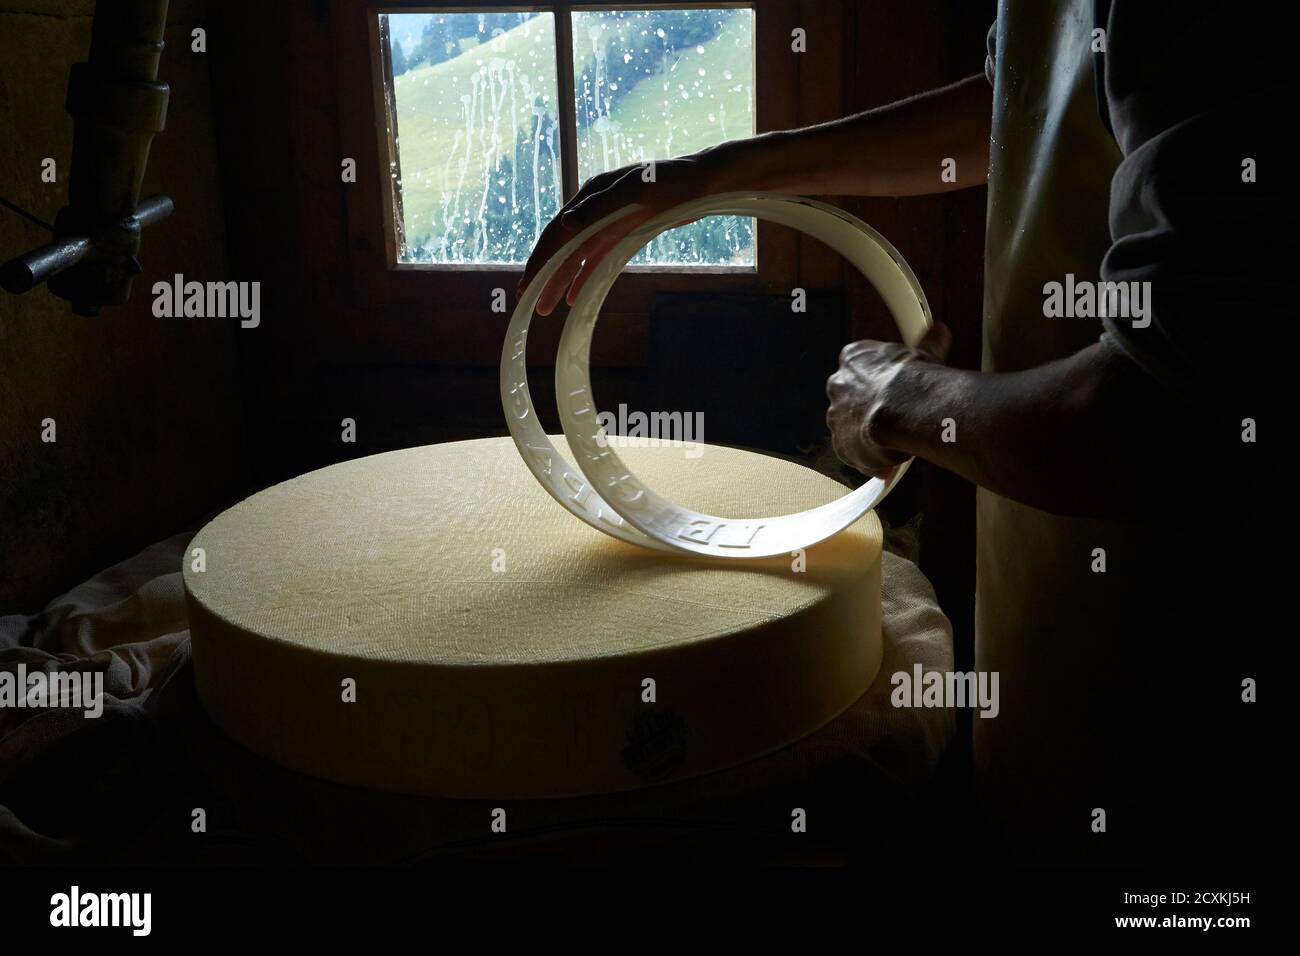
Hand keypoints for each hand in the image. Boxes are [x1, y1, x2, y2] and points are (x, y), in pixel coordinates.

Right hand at [517, 148, 729, 315]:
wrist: (702, 182)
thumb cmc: (671, 181)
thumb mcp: (635, 191)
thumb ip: (599, 206)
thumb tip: (565, 222)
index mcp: (590, 196)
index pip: (557, 233)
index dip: (540, 260)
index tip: (527, 285)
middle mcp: (592, 209)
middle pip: (561, 247)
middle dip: (544, 275)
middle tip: (528, 302)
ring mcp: (606, 223)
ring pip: (576, 257)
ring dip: (560, 281)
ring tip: (545, 307)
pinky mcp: (621, 233)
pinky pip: (595, 260)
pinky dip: (583, 278)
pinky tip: (573, 297)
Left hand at [826, 322, 950, 477]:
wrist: (905, 409)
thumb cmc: (914, 380)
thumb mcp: (926, 354)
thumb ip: (928, 344)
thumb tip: (938, 332)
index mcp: (854, 359)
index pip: (863, 369)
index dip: (882, 383)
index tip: (897, 391)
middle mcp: (839, 386)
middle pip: (855, 401)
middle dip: (874, 411)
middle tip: (900, 419)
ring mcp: (837, 417)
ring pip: (854, 429)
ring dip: (873, 436)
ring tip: (900, 442)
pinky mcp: (841, 445)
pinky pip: (857, 455)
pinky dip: (873, 460)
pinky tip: (892, 462)